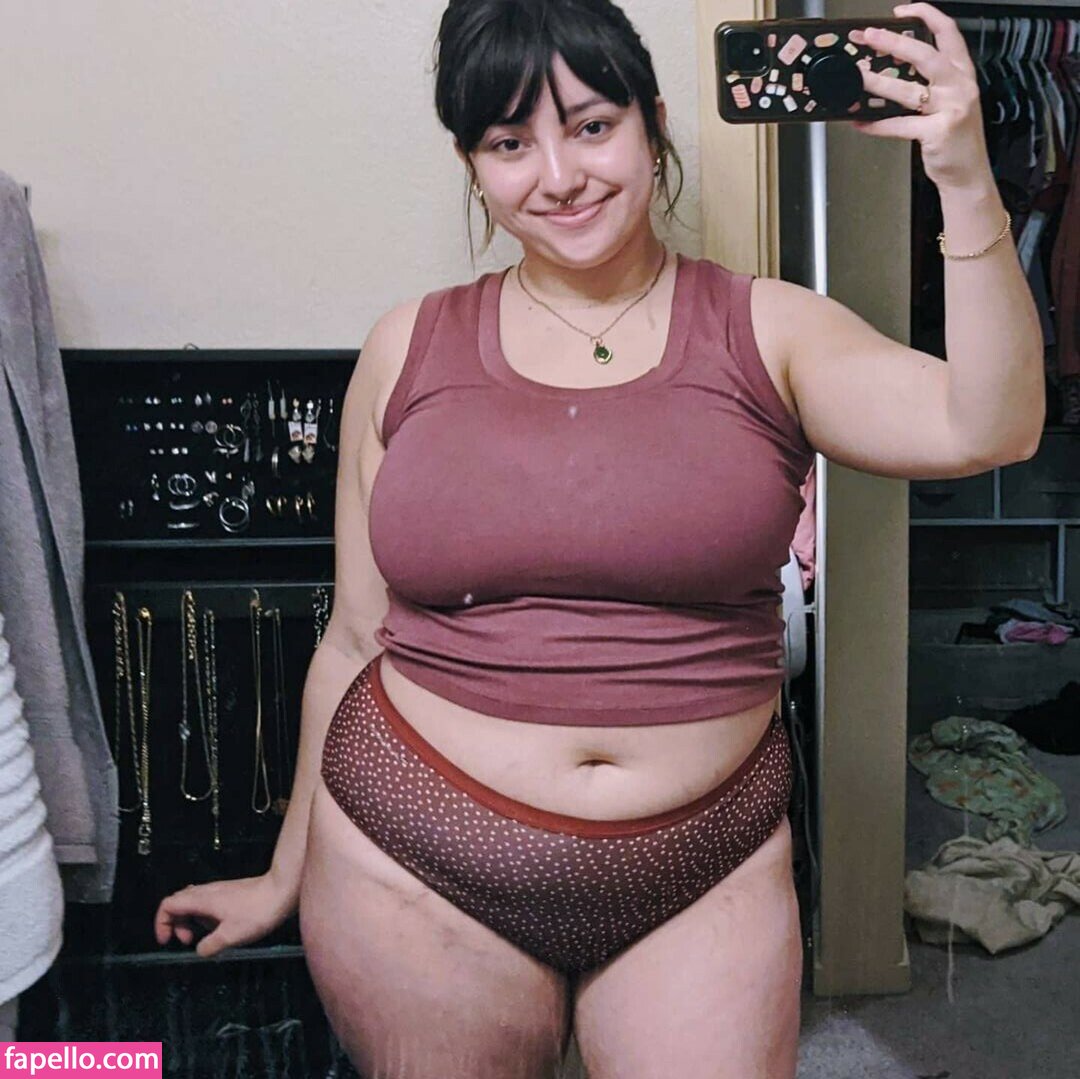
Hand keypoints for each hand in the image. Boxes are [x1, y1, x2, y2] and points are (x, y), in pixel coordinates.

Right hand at [153, 873, 295, 958]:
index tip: (167, 940)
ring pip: (194, 903)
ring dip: (192, 921)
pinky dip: (206, 917)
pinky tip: (220, 929)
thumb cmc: (257, 911)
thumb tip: (200, 950)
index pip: (168, 904)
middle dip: (175, 924)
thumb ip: (209, 946)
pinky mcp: (230, 893)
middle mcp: (207, 892)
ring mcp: (219, 891)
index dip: (161, 923)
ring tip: (205, 937)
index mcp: (202, 900)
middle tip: (186, 941)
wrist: (282, 890)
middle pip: (178, 903)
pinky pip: (208, 904)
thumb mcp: (230, 936)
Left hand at [848, 3, 993, 192]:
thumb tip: (889, 72)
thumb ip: (928, 85)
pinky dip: (876, 124)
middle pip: (925, 55)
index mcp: (962, 74)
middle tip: (868, 37)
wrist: (969, 175)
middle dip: (893, 43)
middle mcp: (959, 87)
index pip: (948, 33)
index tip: (901, 11)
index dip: (925, 16)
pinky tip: (859, 121)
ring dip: (878, 83)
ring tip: (857, 78)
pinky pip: (899, 125)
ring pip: (908, 90)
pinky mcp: (937, 133)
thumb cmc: (955, 139)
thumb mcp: (950, 103)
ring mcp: (950, 109)